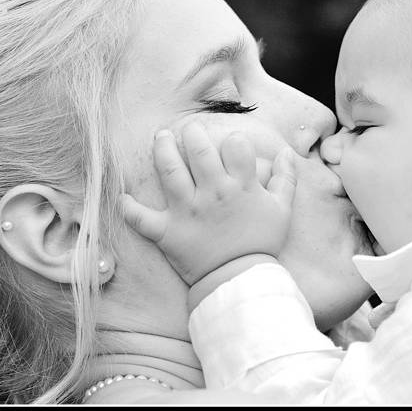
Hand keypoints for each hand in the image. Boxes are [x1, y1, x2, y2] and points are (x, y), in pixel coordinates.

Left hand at [120, 122, 296, 285]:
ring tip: (161, 137)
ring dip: (162, 149)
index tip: (230, 146)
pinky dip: (129, 208)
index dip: (234, 140)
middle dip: (192, 133)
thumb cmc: (262, 243)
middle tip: (188, 130)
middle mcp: (213, 193)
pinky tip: (123, 197)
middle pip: (198, 150)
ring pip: (168, 170)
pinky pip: (142, 218)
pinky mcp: (168, 231)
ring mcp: (188, 211)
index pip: (236, 145)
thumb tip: (287, 152)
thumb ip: (286, 179)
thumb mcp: (282, 210)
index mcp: (241, 186)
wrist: (241, 281)